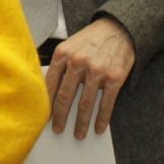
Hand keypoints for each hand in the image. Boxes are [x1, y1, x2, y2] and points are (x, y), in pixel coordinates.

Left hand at [45, 16, 135, 138]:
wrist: (119, 28)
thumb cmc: (91, 39)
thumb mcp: (70, 45)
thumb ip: (60, 65)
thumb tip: (48, 91)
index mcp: (63, 54)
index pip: (50, 84)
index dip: (46, 103)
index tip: (44, 116)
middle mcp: (78, 62)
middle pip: (65, 97)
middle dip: (60, 117)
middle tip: (58, 129)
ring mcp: (97, 71)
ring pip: (85, 104)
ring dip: (81, 123)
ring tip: (79, 134)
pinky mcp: (114, 78)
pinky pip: (106, 104)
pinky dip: (101, 119)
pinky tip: (98, 128)